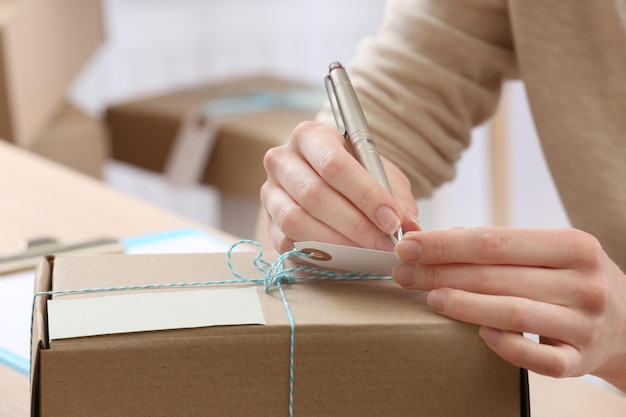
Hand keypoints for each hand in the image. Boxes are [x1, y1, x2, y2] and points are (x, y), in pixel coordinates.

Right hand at [260, 121, 418, 252]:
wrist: (327, 188)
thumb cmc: (356, 176)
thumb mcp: (381, 176)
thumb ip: (396, 198)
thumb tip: (409, 228)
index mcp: (310, 136)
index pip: (334, 165)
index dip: (366, 195)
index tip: (393, 221)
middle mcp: (282, 161)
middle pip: (314, 194)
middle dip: (355, 224)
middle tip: (386, 245)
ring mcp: (270, 193)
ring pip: (297, 221)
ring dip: (337, 242)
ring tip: (369, 254)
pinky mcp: (268, 224)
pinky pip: (289, 243)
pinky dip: (319, 254)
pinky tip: (347, 258)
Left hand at [393, 227, 625, 391]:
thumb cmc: (571, 278)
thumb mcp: (548, 251)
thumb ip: (495, 244)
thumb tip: (433, 238)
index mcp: (573, 245)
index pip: (494, 242)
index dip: (444, 244)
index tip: (407, 246)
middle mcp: (583, 283)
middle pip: (496, 276)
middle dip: (440, 273)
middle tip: (403, 273)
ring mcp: (584, 325)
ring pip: (513, 313)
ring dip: (463, 305)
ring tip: (429, 297)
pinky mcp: (580, 361)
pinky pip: (539, 359)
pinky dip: (507, 347)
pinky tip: (479, 335)